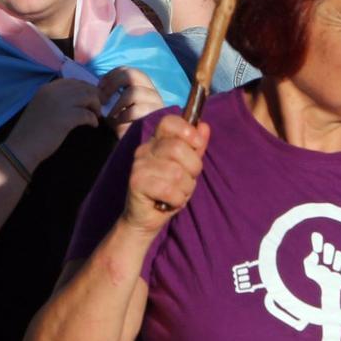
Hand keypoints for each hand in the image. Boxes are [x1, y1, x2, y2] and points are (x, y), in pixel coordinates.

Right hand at [6, 77, 98, 167]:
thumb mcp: (42, 106)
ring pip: (88, 97)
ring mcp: (60, 103)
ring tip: (96, 116)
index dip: (85, 88)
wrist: (23, 146)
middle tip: (97, 108)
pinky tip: (92, 125)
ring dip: (96, 106)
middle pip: (83, 87)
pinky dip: (93, 119)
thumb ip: (56, 99)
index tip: (90, 98)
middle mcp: (54, 91)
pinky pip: (88, 114)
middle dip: (94, 96)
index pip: (73, 81)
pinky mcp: (66, 118)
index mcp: (47, 88)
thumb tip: (77, 99)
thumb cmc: (32, 130)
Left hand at [96, 67, 164, 134]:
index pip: (128, 70)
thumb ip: (112, 94)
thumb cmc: (126, 124)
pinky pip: (135, 110)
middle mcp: (152, 92)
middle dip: (113, 84)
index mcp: (144, 86)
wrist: (139, 145)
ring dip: (117, 103)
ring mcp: (156, 103)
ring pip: (134, 92)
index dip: (112, 75)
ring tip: (111, 115)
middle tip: (103, 99)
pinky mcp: (156, 116)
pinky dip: (122, 116)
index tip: (99, 86)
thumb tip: (98, 89)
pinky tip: (118, 123)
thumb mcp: (118, 106)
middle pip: (132, 75)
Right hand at [119, 112, 206, 234]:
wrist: (146, 218)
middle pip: (177, 148)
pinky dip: (176, 200)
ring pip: (176, 172)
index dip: (187, 131)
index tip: (197, 144)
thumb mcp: (186, 169)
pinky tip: (169, 202)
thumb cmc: (168, 191)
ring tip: (176, 193)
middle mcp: (145, 150)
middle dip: (193, 168)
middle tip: (187, 180)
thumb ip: (195, 148)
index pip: (169, 122)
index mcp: (156, 142)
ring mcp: (139, 166)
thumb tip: (203, 126)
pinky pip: (169, 189)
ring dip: (185, 188)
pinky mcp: (136, 183)